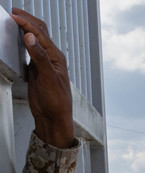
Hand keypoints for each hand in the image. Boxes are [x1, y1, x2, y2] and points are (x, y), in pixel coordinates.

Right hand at [11, 8, 74, 147]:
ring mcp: (43, 63)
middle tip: (14, 12)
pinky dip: (22, 42)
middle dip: (28, 20)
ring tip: (14, 20)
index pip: (40, 34)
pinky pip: (28, 51)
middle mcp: (51, 58)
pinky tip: (16, 39)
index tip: (13, 16)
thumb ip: (40, 57)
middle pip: (40, 33)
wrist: (54, 117)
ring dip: (25, 29)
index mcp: (56, 57)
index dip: (26, 23)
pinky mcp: (36, 70)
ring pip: (34, 41)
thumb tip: (31, 37)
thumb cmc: (57, 101)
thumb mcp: (48, 78)